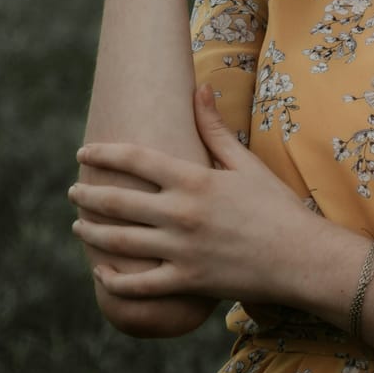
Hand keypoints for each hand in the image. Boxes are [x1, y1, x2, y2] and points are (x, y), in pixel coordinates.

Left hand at [68, 84, 322, 305]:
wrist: (300, 257)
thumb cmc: (277, 207)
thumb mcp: (246, 163)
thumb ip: (214, 128)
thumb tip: (200, 86)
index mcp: (193, 180)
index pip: (134, 160)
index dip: (103, 154)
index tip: (83, 153)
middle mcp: (180, 213)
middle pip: (116, 201)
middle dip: (87, 195)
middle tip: (73, 191)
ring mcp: (180, 250)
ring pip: (118, 242)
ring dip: (91, 233)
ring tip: (78, 225)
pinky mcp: (186, 281)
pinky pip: (138, 285)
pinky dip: (113, 280)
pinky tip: (101, 271)